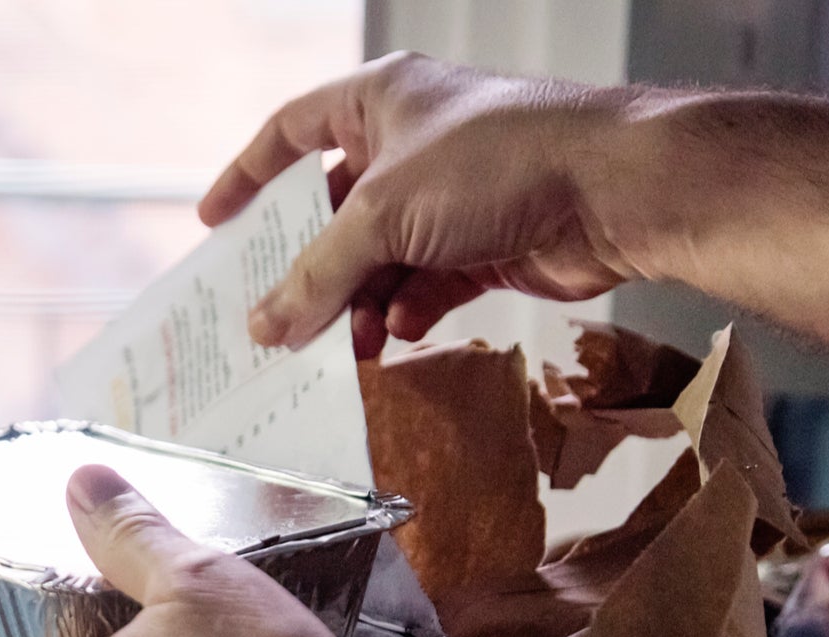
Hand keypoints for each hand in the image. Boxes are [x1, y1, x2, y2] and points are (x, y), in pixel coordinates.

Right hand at [202, 52, 641, 358]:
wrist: (613, 191)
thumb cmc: (500, 161)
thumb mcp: (383, 215)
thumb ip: (316, 275)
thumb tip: (265, 326)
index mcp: (379, 100)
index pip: (291, 132)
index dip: (247, 176)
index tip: (215, 223)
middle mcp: (411, 143)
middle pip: (333, 213)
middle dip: (308, 269)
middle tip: (273, 316)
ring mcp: (449, 196)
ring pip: (377, 259)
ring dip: (356, 304)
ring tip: (342, 344)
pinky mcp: (483, 244)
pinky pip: (421, 285)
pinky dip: (404, 311)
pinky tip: (396, 332)